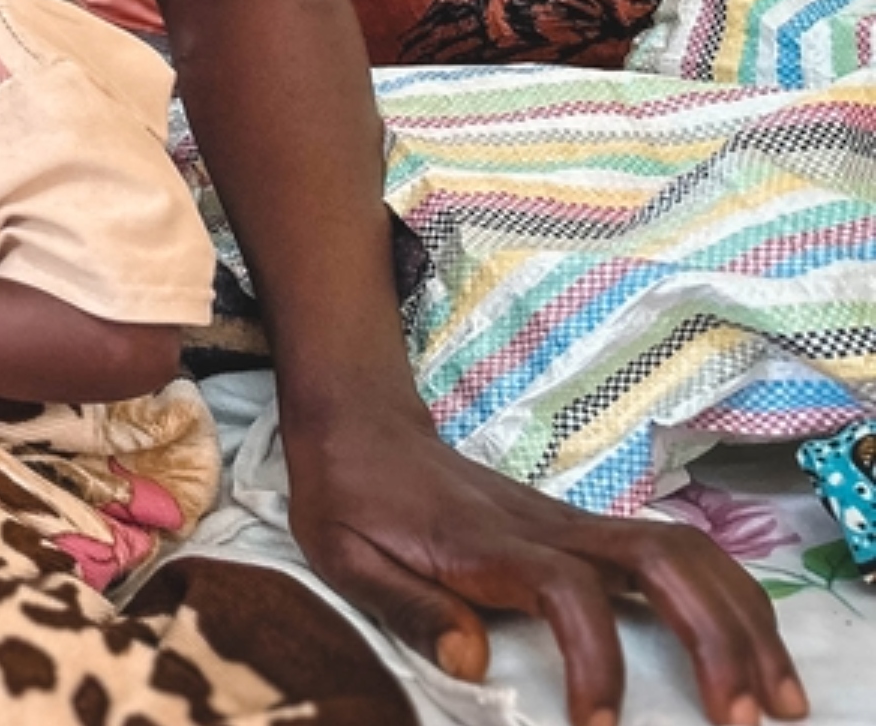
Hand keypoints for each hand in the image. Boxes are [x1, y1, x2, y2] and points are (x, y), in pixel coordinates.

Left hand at [288, 403, 805, 725]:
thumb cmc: (349, 499)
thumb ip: (407, 607)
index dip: (593, 657)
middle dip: (716, 638)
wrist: (360, 427)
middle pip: (661, 563)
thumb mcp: (345, 556)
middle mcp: (547, 528)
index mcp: (489, 543)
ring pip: (684, 553)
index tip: (598, 724)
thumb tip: (471, 661)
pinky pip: (677, 554)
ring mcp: (573, 524)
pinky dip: (726, 596)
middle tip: (744, 718)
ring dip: (742, 618)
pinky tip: (751, 646)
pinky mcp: (584, 530)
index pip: (567, 591)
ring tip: (778, 695)